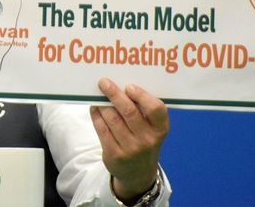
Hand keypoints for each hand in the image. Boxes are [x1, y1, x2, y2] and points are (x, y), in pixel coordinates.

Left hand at [90, 78, 168, 203]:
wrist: (138, 173)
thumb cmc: (144, 140)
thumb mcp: (152, 129)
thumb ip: (143, 110)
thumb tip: (120, 85)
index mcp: (160, 129)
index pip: (156, 109)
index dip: (142, 96)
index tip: (129, 86)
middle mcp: (147, 140)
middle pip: (129, 112)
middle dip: (114, 94)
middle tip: (104, 82)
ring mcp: (130, 149)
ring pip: (113, 119)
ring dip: (102, 104)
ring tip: (96, 94)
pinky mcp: (114, 155)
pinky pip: (102, 130)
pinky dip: (96, 116)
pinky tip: (94, 108)